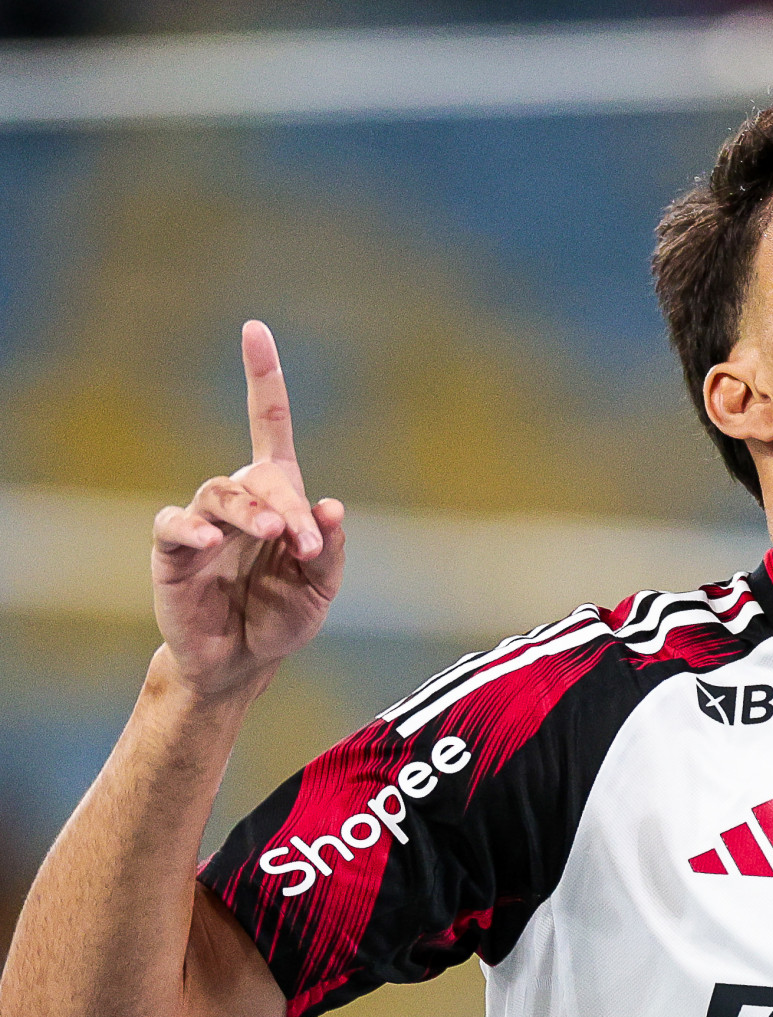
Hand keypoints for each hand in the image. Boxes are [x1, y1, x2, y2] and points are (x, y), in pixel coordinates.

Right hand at [151, 320, 345, 700]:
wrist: (240, 664)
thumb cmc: (279, 619)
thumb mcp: (319, 591)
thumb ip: (328, 552)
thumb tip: (332, 508)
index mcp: (277, 500)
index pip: (267, 426)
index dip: (262, 379)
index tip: (254, 329)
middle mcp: (239, 502)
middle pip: (259, 476)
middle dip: (287, 506)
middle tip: (304, 542)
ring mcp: (203, 523)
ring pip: (221, 494)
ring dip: (252, 514)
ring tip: (276, 539)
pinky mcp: (174, 551)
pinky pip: (176, 525)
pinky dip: (195, 529)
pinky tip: (215, 543)